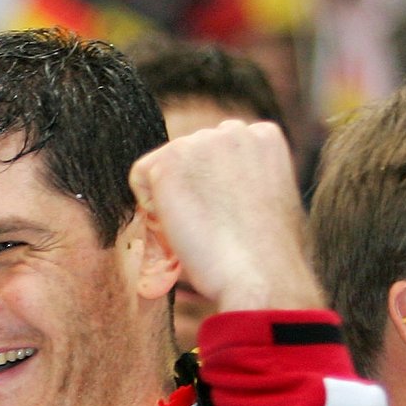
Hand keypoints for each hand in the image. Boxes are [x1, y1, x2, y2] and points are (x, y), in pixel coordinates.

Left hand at [129, 120, 324, 313]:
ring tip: (193, 234)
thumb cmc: (266, 255)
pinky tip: (179, 227)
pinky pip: (139, 179)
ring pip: (162, 170)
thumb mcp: (265, 203)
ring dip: (168, 203)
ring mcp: (203, 141)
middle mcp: (234, 130)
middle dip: (185, 194)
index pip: (212, 155)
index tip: (217, 220)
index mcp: (263, 137)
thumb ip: (240, 182)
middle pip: (185, 159)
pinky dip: (149, 209)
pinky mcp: (172, 159)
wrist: (261, 275)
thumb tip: (207, 190)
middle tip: (200, 233)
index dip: (206, 190)